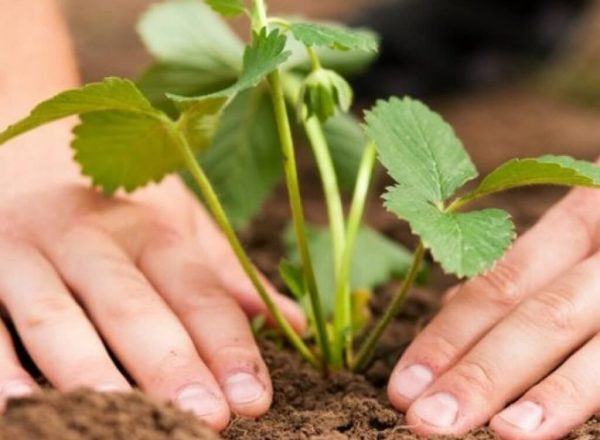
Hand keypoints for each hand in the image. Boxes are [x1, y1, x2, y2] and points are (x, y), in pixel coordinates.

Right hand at [0, 130, 303, 430]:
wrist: (25, 150)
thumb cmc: (117, 200)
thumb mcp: (178, 222)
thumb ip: (227, 275)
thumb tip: (296, 323)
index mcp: (151, 228)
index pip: (198, 291)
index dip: (228, 346)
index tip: (255, 399)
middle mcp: (90, 237)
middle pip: (132, 305)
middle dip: (169, 363)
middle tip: (208, 418)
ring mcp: (26, 253)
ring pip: (57, 317)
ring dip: (88, 371)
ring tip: (121, 419)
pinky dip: (0, 366)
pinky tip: (21, 408)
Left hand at [388, 181, 599, 439]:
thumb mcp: (581, 236)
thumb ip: (528, 271)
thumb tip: (452, 312)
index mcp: (580, 221)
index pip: (497, 284)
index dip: (447, 336)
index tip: (402, 385)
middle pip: (540, 316)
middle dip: (482, 373)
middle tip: (425, 422)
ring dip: (553, 395)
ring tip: (503, 434)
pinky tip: (554, 427)